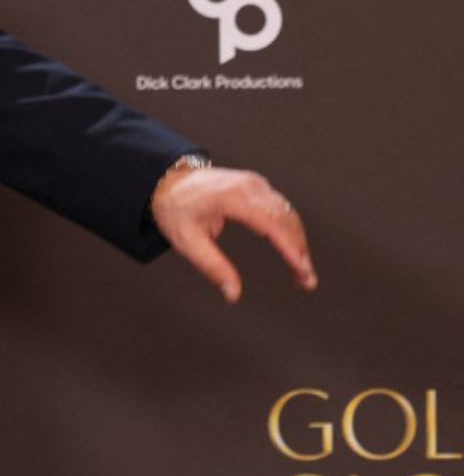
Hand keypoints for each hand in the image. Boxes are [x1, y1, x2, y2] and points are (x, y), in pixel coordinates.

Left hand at [150, 164, 314, 303]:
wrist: (169, 181)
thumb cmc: (175, 209)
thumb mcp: (187, 241)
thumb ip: (212, 267)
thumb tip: (232, 294)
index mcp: (232, 197)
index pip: (271, 223)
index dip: (290, 247)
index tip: (302, 269)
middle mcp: (249, 186)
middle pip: (285, 219)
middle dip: (299, 250)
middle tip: (306, 280)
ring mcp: (255, 184)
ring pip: (288, 214)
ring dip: (298, 241)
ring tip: (301, 272)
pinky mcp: (257, 186)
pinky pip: (281, 208)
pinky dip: (291, 230)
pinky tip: (293, 250)